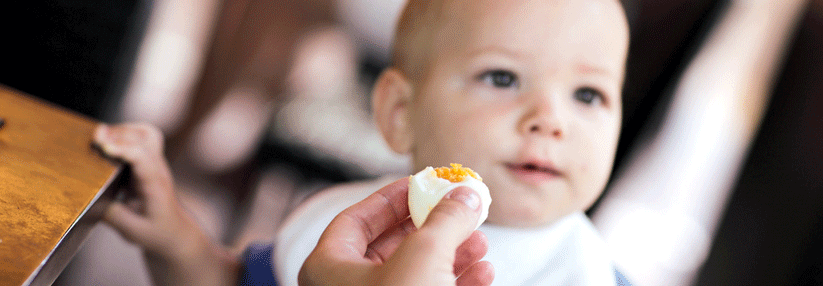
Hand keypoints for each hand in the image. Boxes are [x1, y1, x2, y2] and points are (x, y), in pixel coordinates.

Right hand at [94, 123, 238, 285]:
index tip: (104, 148)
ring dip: (122, 130)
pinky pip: (139, 140)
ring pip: (146, 134)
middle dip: (120, 134)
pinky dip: (122, 135)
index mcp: (155, 185)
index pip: (143, 159)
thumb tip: (89, 197)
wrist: (174, 232)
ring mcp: (154, 164)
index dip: (124, 149)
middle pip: (146, 138)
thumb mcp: (132, 231)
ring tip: (100, 138)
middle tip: (95, 140)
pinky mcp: (147, 163)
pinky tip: (106, 144)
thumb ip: (112, 214)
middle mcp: (157, 169)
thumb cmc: (156, 232)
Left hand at [299, 177, 494, 285]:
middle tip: (459, 211)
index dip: (390, 197)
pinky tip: (484, 273)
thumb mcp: (424, 256)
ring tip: (480, 242)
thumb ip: (446, 219)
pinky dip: (457, 284)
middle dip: (431, 227)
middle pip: (390, 246)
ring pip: (414, 274)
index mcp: (329, 269)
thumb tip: (466, 193)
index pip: (355, 219)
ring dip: (451, 255)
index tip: (422, 183)